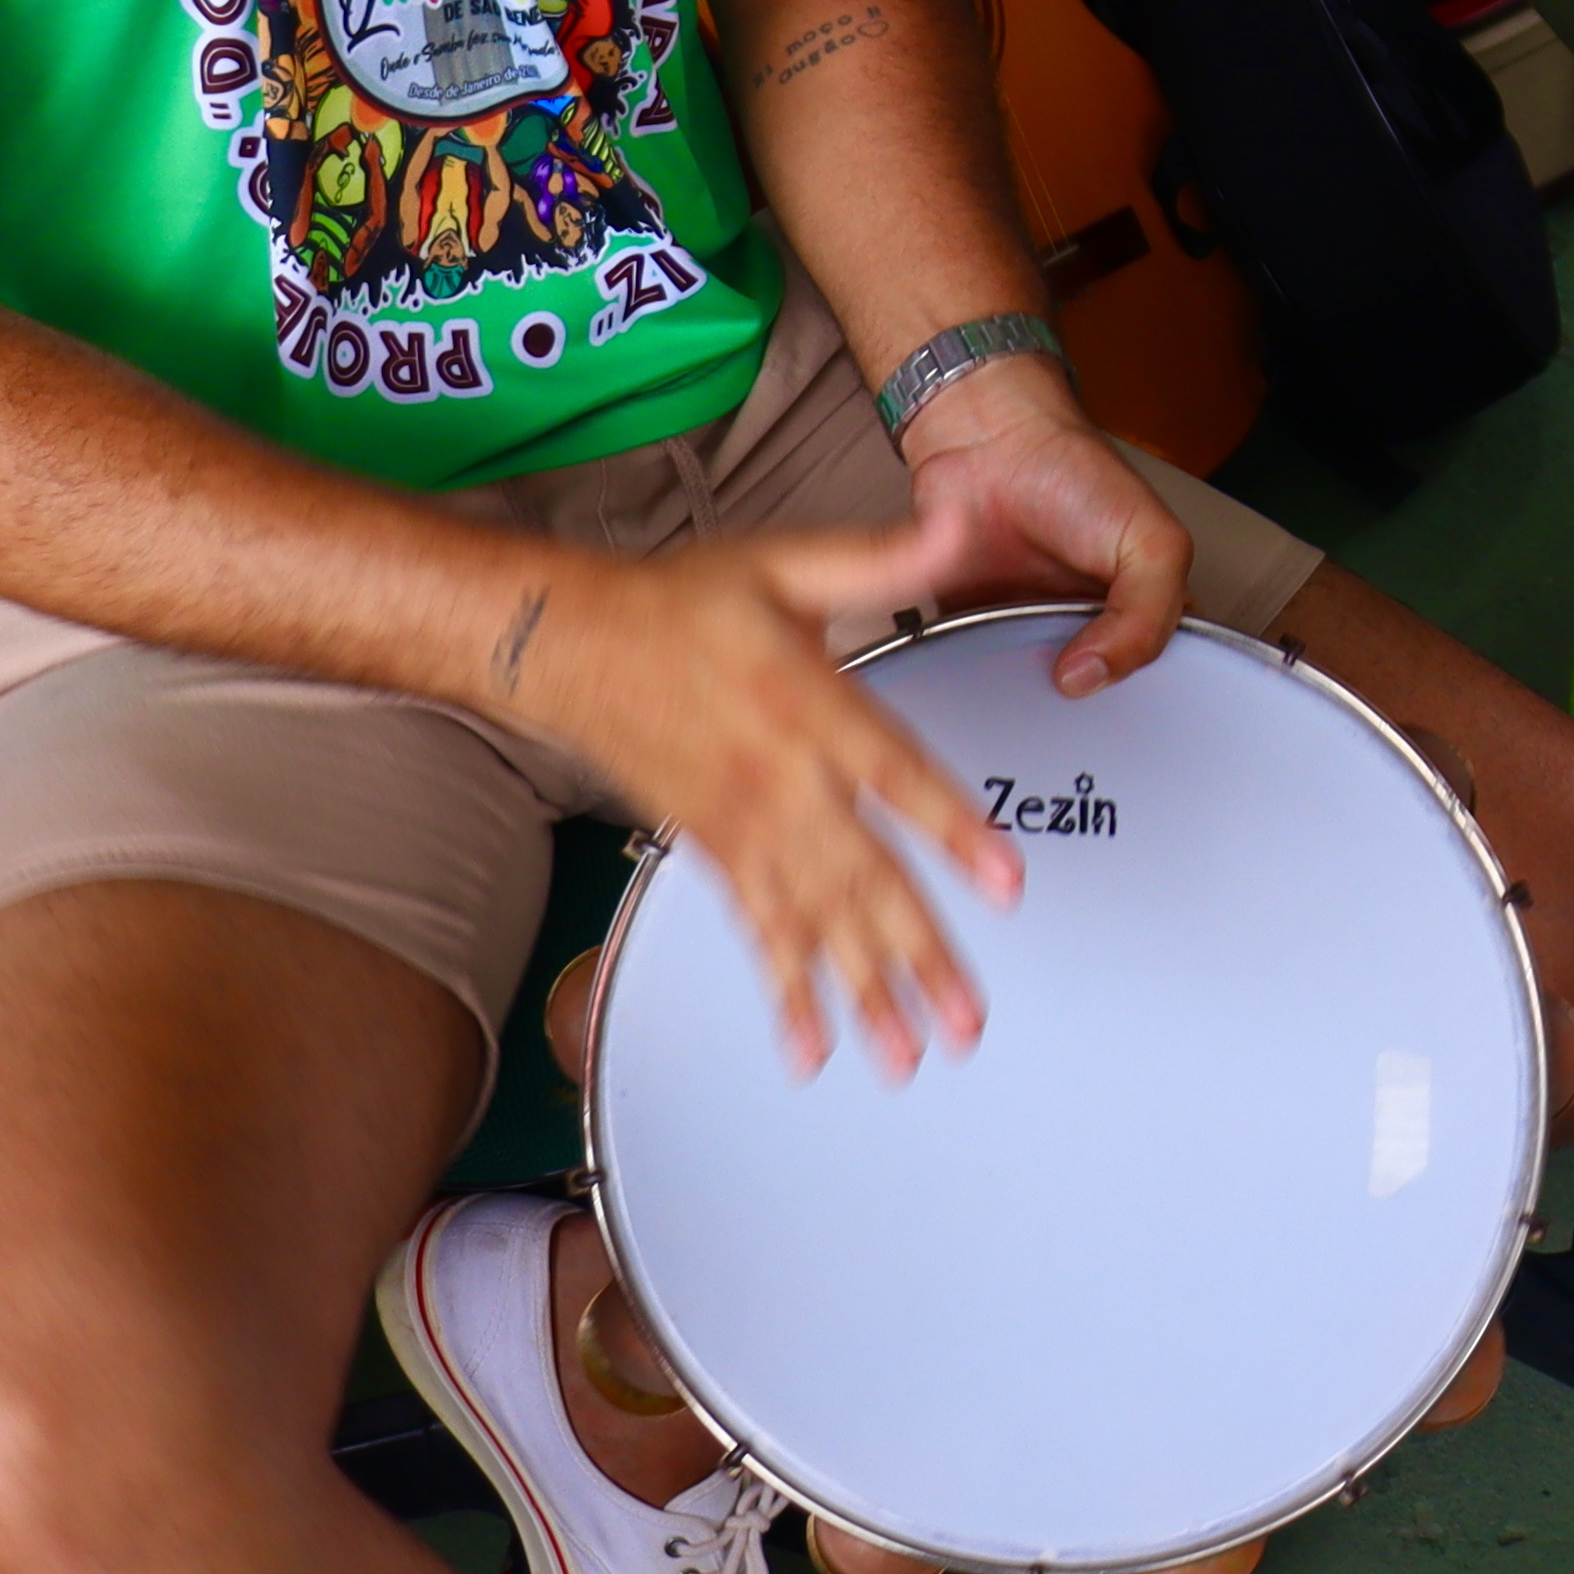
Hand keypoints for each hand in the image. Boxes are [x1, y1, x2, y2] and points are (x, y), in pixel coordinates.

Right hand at [521, 504, 1025, 1077]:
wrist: (568, 644)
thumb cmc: (682, 603)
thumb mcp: (785, 560)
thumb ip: (882, 557)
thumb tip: (961, 517)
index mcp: (805, 701)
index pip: (893, 775)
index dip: (951, 828)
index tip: (1005, 880)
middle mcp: (776, 778)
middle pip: (859, 878)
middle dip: (917, 954)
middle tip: (966, 1020)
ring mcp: (741, 825)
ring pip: (812, 922)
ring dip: (862, 993)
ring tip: (908, 1056)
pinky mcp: (713, 851)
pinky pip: (755, 931)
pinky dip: (785, 991)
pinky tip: (811, 1047)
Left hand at [899, 366, 1186, 693]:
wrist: (988, 441)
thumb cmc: (1073, 469)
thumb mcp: (1151, 541)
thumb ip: (1147, 616)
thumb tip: (1092, 677)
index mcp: (1144, 609)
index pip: (1161, 681)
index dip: (1148, 702)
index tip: (1126, 707)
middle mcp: (1088, 629)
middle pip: (1095, 701)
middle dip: (1083, 713)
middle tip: (1072, 702)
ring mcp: (1032, 635)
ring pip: (1035, 702)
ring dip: (1028, 705)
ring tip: (1027, 691)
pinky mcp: (976, 635)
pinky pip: (978, 682)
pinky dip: (978, 686)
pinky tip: (985, 682)